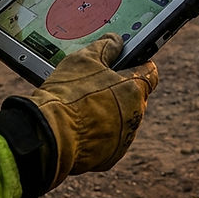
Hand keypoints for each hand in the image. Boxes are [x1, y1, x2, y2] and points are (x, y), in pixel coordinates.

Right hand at [24, 34, 157, 186]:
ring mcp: (124, 138)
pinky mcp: (110, 157)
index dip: (138, 65)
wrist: (49, 134)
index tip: (127, 64)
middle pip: (135, 97)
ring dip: (109, 114)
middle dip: (119, 91)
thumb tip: (116, 40)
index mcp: (134, 89)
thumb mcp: (84, 59)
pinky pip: (109, 141)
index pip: (150, 72)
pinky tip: (80, 126)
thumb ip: (105, 46)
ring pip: (122, 120)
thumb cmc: (68, 94)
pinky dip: (98, 135)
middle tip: (96, 86)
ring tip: (83, 108)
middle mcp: (136, 115)